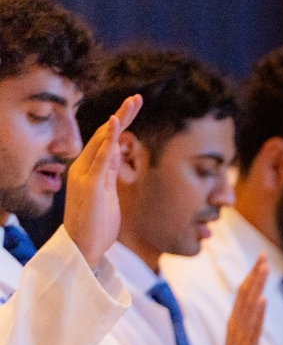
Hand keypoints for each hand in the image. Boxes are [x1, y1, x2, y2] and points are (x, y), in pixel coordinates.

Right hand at [64, 94, 142, 267]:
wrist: (83, 247)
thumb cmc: (97, 223)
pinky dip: (108, 140)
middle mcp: (84, 167)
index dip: (121, 122)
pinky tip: (115, 123)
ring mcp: (85, 175)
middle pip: (105, 134)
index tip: (134, 106)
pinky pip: (100, 158)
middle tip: (137, 98)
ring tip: (131, 103)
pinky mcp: (89, 184)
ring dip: (118, 120)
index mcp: (91, 169)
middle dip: (122, 115)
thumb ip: (109, 171)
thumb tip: (116, 150)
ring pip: (102, 141)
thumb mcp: (108, 192)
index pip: (107, 139)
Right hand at [220, 254, 267, 344]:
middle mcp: (235, 326)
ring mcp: (239, 336)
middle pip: (244, 295)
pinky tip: (263, 300)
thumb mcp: (246, 340)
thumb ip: (250, 323)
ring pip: (248, 307)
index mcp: (235, 323)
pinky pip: (252, 328)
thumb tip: (259, 304)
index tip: (262, 259)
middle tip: (263, 255)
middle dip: (254, 274)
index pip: (243, 294)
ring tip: (264, 269)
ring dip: (256, 286)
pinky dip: (258, 313)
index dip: (252, 276)